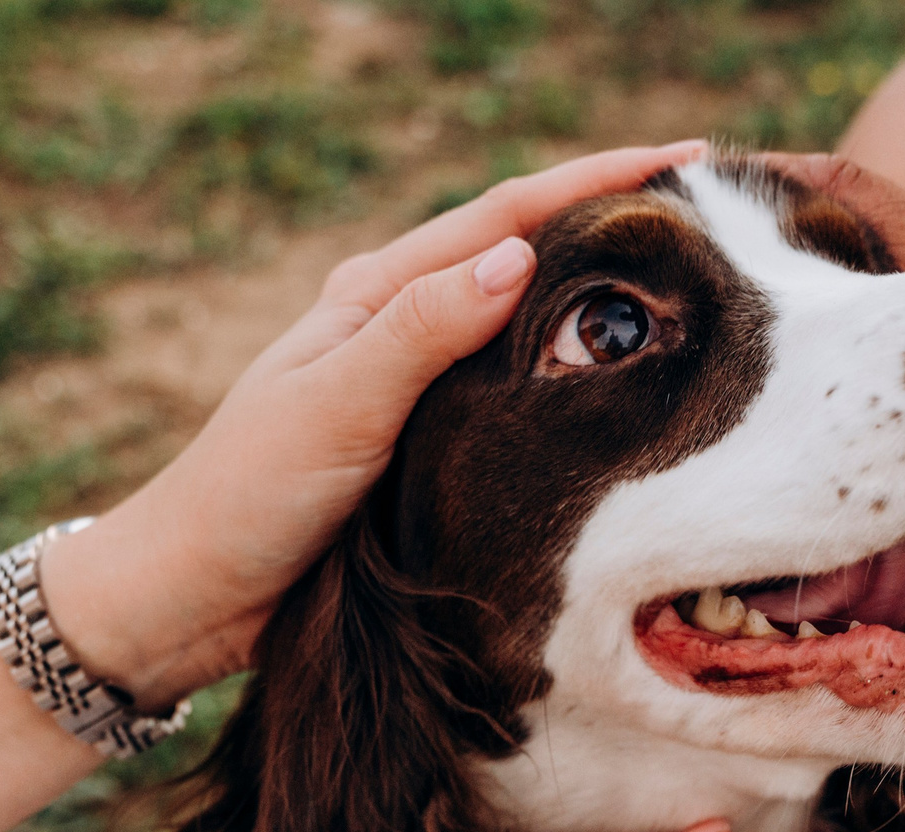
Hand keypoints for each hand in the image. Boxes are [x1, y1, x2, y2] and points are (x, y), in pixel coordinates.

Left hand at [40, 142, 703, 702]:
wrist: (190, 599)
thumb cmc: (248, 498)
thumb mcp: (337, 406)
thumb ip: (423, 331)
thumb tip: (519, 257)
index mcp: (373, 294)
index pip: (505, 216)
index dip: (599, 182)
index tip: (691, 160)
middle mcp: (397, 328)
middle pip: (522, 254)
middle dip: (612, 224)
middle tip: (713, 214)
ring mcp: (411, 390)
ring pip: (523, 327)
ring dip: (596, 299)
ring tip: (689, 287)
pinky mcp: (421, 451)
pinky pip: (512, 396)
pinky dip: (566, 376)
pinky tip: (613, 388)